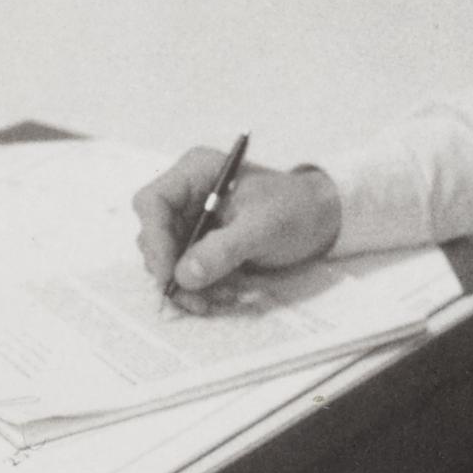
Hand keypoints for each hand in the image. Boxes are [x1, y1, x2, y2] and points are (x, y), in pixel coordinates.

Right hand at [132, 146, 341, 311]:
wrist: (320, 217)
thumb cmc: (295, 209)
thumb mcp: (263, 227)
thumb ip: (223, 249)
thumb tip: (183, 275)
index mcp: (197, 171)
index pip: (153, 203)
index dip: (155, 240)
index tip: (168, 275)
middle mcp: (187, 192)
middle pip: (154, 235)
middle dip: (172, 271)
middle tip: (196, 300)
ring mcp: (192, 218)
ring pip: (167, 258)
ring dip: (187, 285)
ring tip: (220, 299)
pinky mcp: (201, 241)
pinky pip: (185, 269)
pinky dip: (199, 287)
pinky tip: (224, 294)